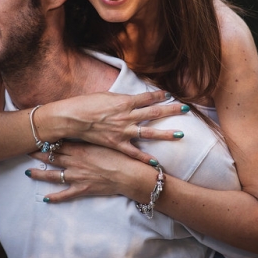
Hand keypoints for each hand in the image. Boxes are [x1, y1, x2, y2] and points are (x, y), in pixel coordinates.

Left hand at [27, 142, 154, 202]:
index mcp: (80, 148)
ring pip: (53, 175)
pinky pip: (65, 195)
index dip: (47, 141)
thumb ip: (93, 134)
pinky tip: (46, 198)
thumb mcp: (105, 140)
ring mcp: (76, 176)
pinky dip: (55, 197)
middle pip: (52, 157)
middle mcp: (75, 162)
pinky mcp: (82, 189)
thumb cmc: (120, 155)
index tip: (37, 137)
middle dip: (38, 154)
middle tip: (27, 150)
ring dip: (40, 174)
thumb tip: (85, 124)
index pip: (59, 143)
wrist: (128, 174)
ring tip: (28, 172)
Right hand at [45, 90, 187, 164]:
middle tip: (186, 109)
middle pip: (154, 112)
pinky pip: (134, 152)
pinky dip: (145, 157)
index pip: (147, 97)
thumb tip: (131, 99)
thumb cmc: (85, 104)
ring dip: (166, 133)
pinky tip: (156, 162)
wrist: (70, 119)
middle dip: (171, 110)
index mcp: (124, 101)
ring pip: (149, 132)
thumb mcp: (105, 96)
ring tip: (181, 134)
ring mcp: (123, 131)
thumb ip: (120, 99)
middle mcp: (127, 116)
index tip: (169, 94)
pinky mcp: (116, 144)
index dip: (159, 95)